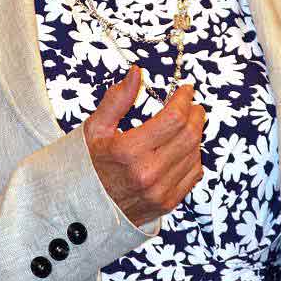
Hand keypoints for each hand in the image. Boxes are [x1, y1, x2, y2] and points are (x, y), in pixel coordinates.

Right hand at [84, 67, 205, 226]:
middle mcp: (147, 173)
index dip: (183, 99)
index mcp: (128, 152)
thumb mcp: (95, 129)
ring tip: (186, 124)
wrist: (84, 207)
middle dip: (195, 114)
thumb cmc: (89, 166)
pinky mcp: (167, 202)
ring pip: (194, 153)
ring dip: (195, 134)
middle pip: (189, 135)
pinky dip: (193, 156)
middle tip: (191, 104)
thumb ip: (117, 100)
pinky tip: (183, 148)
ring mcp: (159, 191)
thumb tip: (136, 73)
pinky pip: (194, 174)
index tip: (185, 90)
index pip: (173, 119)